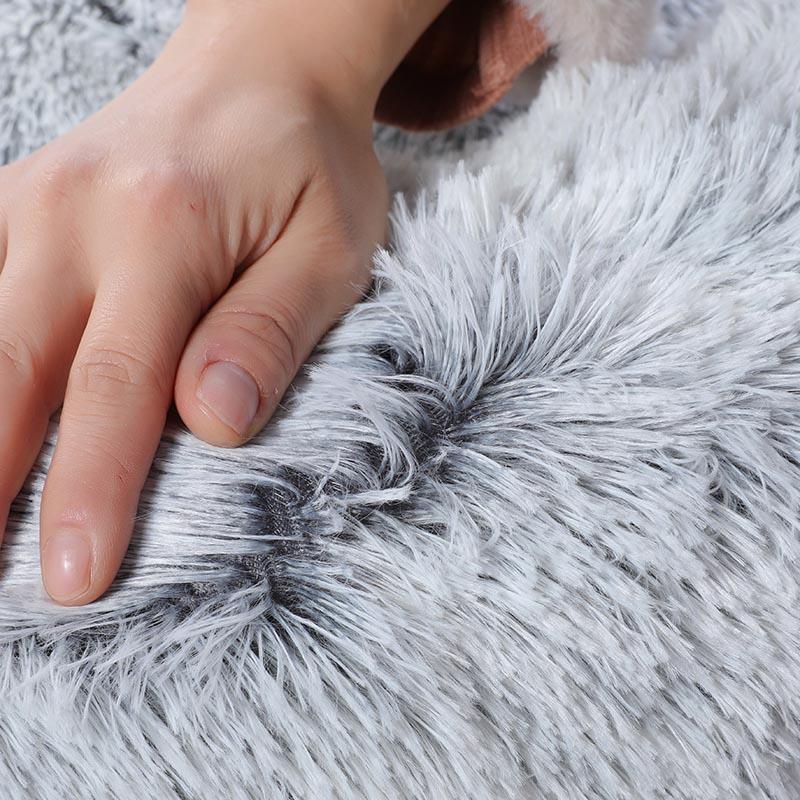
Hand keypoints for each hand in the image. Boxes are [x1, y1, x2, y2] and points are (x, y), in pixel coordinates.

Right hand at [0, 0, 403, 603]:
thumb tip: (212, 425)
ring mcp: (28, 203)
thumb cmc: (307, 168)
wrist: (260, 71)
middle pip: (6, 373)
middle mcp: (73, 214)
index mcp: (164, 230)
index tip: (75, 581)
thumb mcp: (329, 249)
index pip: (117, 390)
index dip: (88, 494)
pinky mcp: (12, 203)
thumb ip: (267, 331)